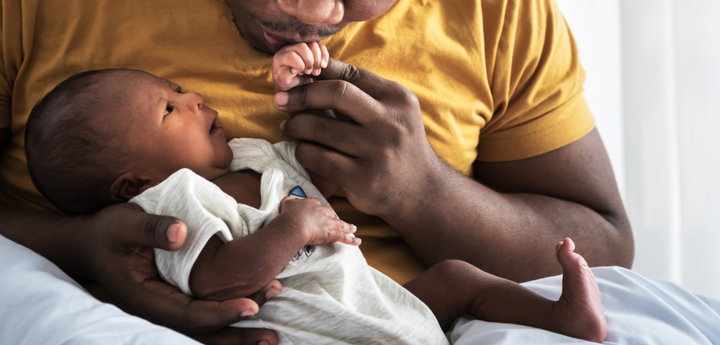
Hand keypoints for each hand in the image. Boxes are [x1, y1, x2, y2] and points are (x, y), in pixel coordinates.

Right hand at [82, 203, 280, 344]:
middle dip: (236, 334)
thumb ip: (151, 229)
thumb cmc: (106, 233)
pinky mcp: (174, 304)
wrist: (88, 245)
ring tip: (270, 338)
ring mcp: (165, 312)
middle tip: (270, 335)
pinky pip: (202, 321)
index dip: (221, 313)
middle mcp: (157, 312)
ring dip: (235, 336)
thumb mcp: (123, 224)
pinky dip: (226, 324)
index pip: (188, 314)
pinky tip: (252, 319)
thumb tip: (181, 234)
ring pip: (203, 332)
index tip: (251, 307)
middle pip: (201, 332)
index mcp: (144, 299)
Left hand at [273, 42, 328, 90]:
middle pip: (303, 46)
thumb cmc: (286, 83)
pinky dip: (324, 56)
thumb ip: (285, 75)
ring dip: (318, 60)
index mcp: (280, 57)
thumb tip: (293, 69)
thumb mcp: (283, 82)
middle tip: (310, 73)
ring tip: (316, 72)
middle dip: (309, 61)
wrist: (292, 83)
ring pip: (313, 45)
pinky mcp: (311, 48)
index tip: (302, 74)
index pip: (292, 55)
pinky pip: (321, 47)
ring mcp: (301, 47)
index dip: (300, 65)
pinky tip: (323, 66)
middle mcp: (290, 48)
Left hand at [274, 59, 444, 220]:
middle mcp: (390, 122)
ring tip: (289, 127)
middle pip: (336, 93)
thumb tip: (311, 73)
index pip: (351, 74)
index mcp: (397, 98)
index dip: (318, 72)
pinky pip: (318, 157)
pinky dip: (303, 151)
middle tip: (282, 100)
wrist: (421, 191)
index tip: (296, 77)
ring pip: (321, 128)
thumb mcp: (393, 113)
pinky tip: (302, 149)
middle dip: (302, 94)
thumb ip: (361, 94)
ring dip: (296, 125)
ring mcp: (376, 151)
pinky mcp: (361, 177)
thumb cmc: (397, 145)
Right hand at [279, 196, 359, 245]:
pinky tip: (358, 241)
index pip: (319, 205)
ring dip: (348, 227)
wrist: (294, 223)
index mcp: (312, 204)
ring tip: (354, 228)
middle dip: (335, 217)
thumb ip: (289, 201)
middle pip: (331, 214)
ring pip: (340, 224)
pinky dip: (351, 240)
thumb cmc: (289, 213)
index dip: (320, 210)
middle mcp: (322, 212)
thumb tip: (288, 200)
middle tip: (338, 220)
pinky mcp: (331, 233)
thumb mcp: (287, 203)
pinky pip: (343, 237)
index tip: (320, 212)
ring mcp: (328, 223)